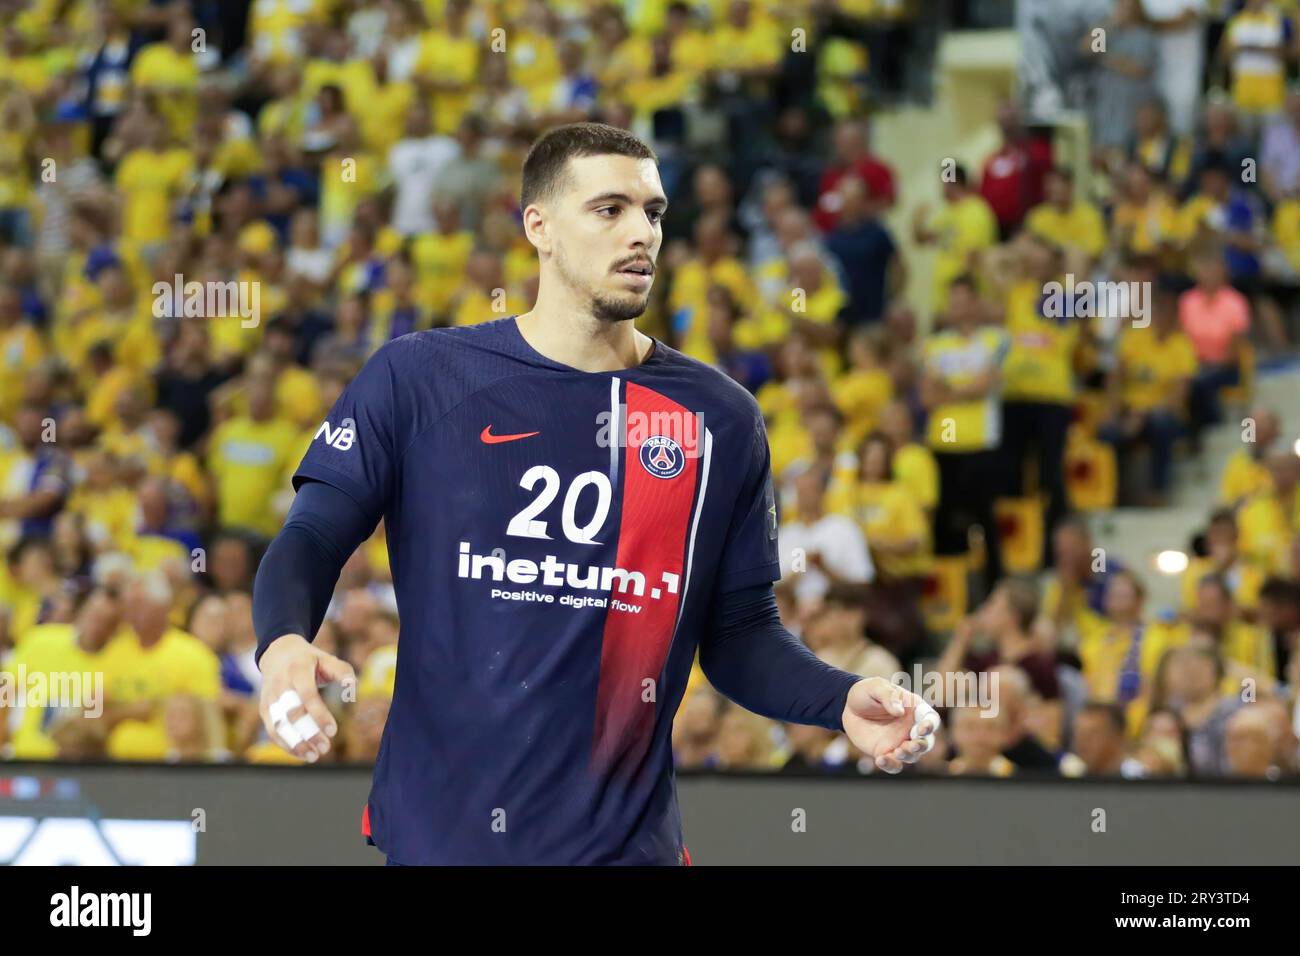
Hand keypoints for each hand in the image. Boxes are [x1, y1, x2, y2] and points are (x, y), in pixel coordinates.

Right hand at [257, 634, 355, 761]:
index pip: (307, 696)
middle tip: (325, 748)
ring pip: (278, 725)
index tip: (333, 732)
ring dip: (294, 744)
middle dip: (308, 733)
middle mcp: (280, 685)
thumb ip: (342, 671)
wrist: (278, 653)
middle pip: (291, 714)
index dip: (319, 715)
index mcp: (298, 670)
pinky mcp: (264, 708)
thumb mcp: (327, 659)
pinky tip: (301, 754)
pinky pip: (272, 730)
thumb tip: (352, 687)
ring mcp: (269, 698)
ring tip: (313, 756)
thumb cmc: (310, 660)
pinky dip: (285, 744)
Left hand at [841, 677, 940, 773]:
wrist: (849, 707)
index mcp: (915, 710)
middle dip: (922, 746)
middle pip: (926, 742)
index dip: (930, 725)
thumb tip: (899, 711)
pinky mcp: (886, 753)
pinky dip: (890, 765)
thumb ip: (889, 696)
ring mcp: (900, 743)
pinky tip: (880, 760)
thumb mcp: (876, 687)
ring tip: (897, 752)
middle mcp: (911, 729)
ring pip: (912, 756)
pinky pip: (894, 764)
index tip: (922, 729)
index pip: (930, 719)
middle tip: (912, 745)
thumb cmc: (867, 692)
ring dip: (908, 756)